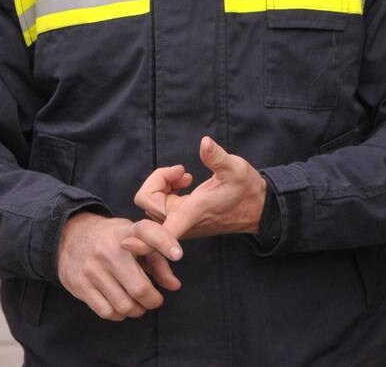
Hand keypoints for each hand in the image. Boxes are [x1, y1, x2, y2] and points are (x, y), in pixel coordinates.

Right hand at [56, 212, 180, 320]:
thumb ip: (158, 261)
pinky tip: (122, 307)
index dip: (165, 242)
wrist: (70, 237)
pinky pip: (106, 311)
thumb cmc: (113, 240)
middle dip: (153, 300)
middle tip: (155, 300)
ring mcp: (92, 269)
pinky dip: (120, 314)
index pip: (147, 232)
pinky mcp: (80, 285)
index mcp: (127, 232)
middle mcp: (108, 250)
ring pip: (124, 305)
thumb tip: (174, 286)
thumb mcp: (135, 239)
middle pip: (139, 287)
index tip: (178, 254)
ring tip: (139, 305)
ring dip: (137, 310)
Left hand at [130, 136, 267, 239]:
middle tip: (181, 171)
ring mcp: (182, 222)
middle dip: (158, 180)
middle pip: (148, 203)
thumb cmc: (246, 189)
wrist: (257, 208)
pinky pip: (161, 205)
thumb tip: (204, 142)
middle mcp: (183, 220)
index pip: (161, 233)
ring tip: (184, 175)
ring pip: (153, 204)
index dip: (143, 240)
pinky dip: (166, 190)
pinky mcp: (183, 219)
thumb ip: (217, 157)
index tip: (127, 243)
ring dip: (162, 184)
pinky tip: (183, 182)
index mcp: (192, 212)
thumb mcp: (235, 168)